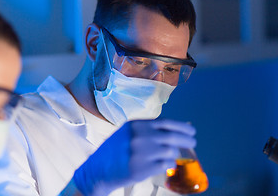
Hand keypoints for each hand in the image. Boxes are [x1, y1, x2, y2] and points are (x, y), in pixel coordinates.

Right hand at [73, 119, 195, 195]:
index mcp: (136, 124)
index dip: (182, 126)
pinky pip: (165, 164)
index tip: (192, 130)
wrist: (97, 169)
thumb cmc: (114, 151)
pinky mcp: (141, 168)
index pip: (166, 122)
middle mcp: (139, 136)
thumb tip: (175, 129)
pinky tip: (165, 165)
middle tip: (193, 142)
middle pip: (172, 135)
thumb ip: (147, 130)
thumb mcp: (127, 133)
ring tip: (173, 156)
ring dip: (175, 154)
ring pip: (171, 151)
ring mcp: (140, 152)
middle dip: (186, 139)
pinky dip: (169, 165)